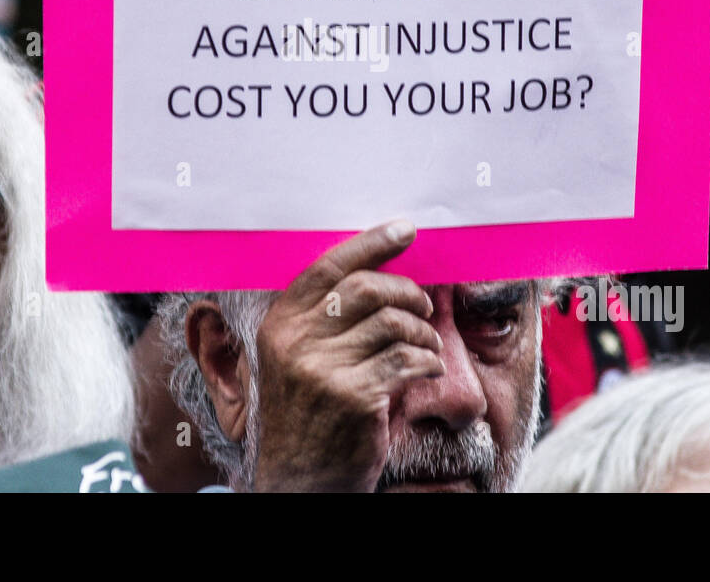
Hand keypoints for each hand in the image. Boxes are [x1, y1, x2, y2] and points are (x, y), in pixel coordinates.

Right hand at [252, 220, 442, 491]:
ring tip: (428, 345)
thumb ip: (324, 319)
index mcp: (280, 325)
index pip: (328, 268)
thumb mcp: (297, 360)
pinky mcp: (354, 397)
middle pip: (367, 289)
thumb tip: (378, 270)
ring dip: (423, 331)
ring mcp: (323, 370)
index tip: (405, 230)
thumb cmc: (308, 414)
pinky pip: (406, 360)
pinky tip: (429, 367)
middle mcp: (295, 342)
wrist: (300, 479)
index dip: (370, 243)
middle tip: (424, 306)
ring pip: (393, 323)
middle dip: (407, 292)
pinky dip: (428, 360)